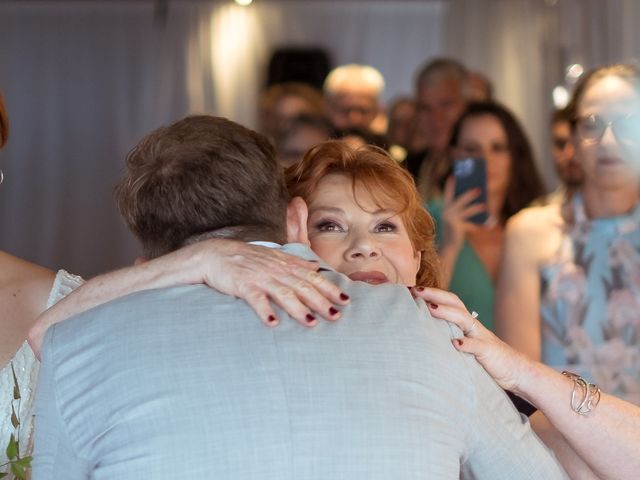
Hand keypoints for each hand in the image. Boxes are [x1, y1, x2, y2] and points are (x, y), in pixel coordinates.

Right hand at [193, 239, 348, 326]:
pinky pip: (256, 299)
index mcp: (284, 265)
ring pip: (283, 293)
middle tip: (336, 316)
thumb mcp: (273, 257)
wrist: (214, 254)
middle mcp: (275, 270)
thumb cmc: (246, 258)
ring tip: (311, 323)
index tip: (346, 300)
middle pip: (302, 286)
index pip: (312, 277)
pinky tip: (274, 323)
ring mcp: (259, 277)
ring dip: (298, 309)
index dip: (330, 289)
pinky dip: (265, 311)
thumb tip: (315, 267)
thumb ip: (295, 263)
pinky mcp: (243, 285)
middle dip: (321, 301)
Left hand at [411, 286, 528, 391]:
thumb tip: (422, 332)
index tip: (410, 288)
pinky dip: (467, 344)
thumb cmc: (484, 359)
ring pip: (465, 320)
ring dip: (447, 313)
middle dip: (435, 294)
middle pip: (455, 303)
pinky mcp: (489, 353)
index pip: (449, 301)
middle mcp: (474, 326)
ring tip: (430, 309)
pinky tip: (455, 344)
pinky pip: (478, 347)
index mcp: (466, 323)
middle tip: (415, 290)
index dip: (432, 293)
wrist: (517, 372)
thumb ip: (449, 336)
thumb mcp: (464, 344)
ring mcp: (483, 338)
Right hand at [441, 176, 485, 250]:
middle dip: (469, 194)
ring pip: (467, 211)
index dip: (450, 186)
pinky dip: (478, 225)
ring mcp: (451, 220)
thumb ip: (463, 212)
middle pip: (459, 200)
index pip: (448, 194)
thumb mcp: (457, 221)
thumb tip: (479, 204)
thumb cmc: (454, 233)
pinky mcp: (457, 227)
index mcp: (445, 209)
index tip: (453, 176)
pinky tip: (486, 225)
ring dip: (476, 208)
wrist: (447, 248)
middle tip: (478, 188)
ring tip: (485, 206)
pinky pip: (470, 224)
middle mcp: (446, 213)